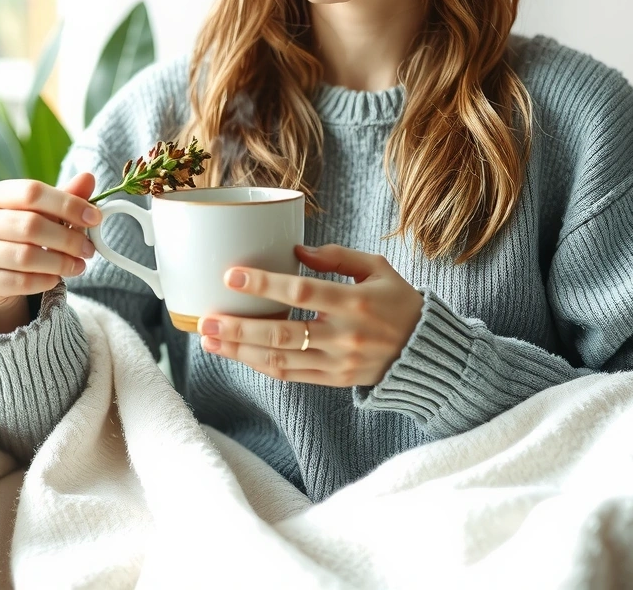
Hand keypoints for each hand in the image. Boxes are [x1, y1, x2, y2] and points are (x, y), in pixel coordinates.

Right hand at [0, 172, 101, 321]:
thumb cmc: (21, 236)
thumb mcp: (43, 213)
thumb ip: (65, 197)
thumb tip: (88, 177)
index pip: (32, 192)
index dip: (67, 204)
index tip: (94, 217)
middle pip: (30, 225)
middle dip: (68, 238)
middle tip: (88, 248)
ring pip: (26, 256)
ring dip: (60, 262)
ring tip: (78, 265)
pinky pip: (19, 281)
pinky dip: (45, 280)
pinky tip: (57, 278)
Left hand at [196, 244, 424, 386]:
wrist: (426, 351)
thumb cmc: (399, 301)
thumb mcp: (377, 268)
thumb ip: (338, 256)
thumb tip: (296, 251)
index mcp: (356, 300)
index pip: (301, 292)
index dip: (264, 284)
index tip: (231, 275)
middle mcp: (345, 335)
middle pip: (283, 333)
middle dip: (239, 327)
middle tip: (205, 319)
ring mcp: (339, 362)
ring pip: (281, 360)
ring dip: (240, 351)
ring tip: (209, 340)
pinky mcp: (336, 380)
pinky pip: (292, 375)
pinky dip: (261, 366)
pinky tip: (238, 354)